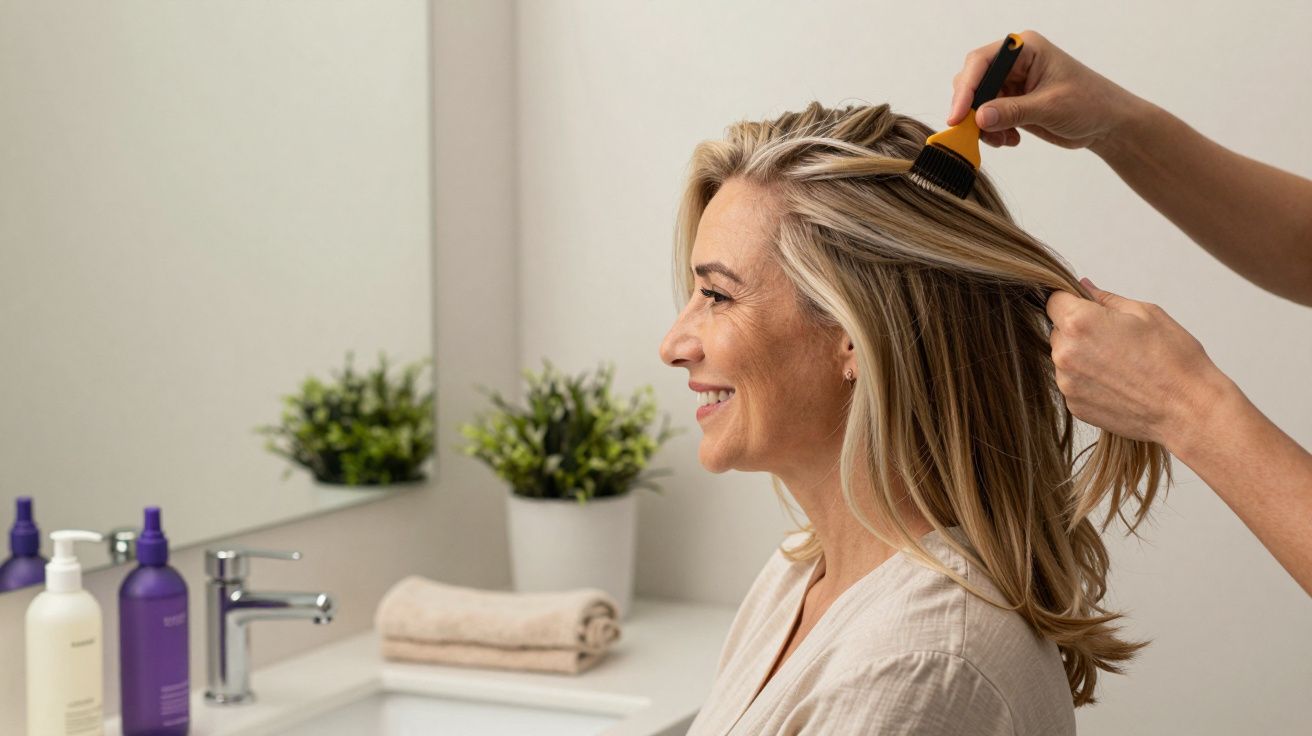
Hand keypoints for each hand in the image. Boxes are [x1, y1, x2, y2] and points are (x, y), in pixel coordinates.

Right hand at [948, 31, 1144, 153]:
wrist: (1106, 123)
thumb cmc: (1089, 103)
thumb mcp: (1051, 107)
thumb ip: (1013, 111)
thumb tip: (978, 117)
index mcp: (1025, 49)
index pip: (982, 62)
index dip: (966, 88)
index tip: (957, 116)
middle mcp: (1014, 62)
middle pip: (973, 81)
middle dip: (971, 109)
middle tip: (974, 133)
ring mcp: (1011, 83)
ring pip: (976, 103)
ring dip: (981, 125)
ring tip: (1003, 140)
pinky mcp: (1011, 103)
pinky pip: (986, 117)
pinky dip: (991, 132)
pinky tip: (1011, 140)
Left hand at [1046, 278, 1227, 449]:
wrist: (1187, 409)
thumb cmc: (1173, 359)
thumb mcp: (1145, 313)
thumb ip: (1106, 299)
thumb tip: (1084, 287)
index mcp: (1079, 323)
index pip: (1054, 301)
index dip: (1072, 302)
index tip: (1089, 308)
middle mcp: (1065, 353)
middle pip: (1058, 331)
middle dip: (1079, 330)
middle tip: (1116, 339)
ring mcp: (1067, 383)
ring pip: (1065, 359)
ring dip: (1083, 357)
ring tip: (1121, 364)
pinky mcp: (1074, 405)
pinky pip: (1074, 384)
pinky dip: (1089, 381)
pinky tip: (1118, 383)